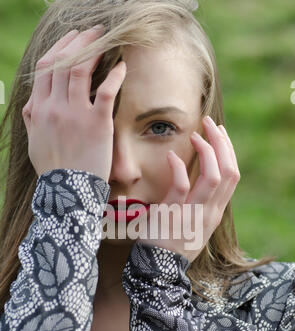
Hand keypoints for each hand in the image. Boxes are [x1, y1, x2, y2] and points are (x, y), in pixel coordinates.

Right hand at [22, 26, 126, 181]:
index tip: (71, 40)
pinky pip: (106, 91)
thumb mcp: (34, 143)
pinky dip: (115, 75)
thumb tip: (31, 104)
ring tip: (106, 40)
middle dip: (78, 41)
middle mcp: (54, 107)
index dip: (59, 48)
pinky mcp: (97, 124)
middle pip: (63, 62)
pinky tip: (123, 67)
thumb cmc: (54, 170)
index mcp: (38, 109)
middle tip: (93, 32)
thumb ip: (31, 120)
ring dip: (94, 49)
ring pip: (81, 69)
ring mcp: (75, 114)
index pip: (45, 68)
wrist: (68, 193)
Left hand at [136, 115, 240, 263]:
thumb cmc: (173, 243)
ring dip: (207, 150)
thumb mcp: (195, 225)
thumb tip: (202, 180)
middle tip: (210, 124)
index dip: (229, 152)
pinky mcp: (173, 215)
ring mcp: (193, 214)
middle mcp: (209, 212)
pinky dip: (178, 168)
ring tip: (196, 133)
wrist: (158, 269)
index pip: (233, 176)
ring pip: (213, 176)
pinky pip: (181, 186)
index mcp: (215, 212)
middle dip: (222, 144)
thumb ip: (201, 204)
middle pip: (229, 172)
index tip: (220, 135)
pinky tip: (172, 156)